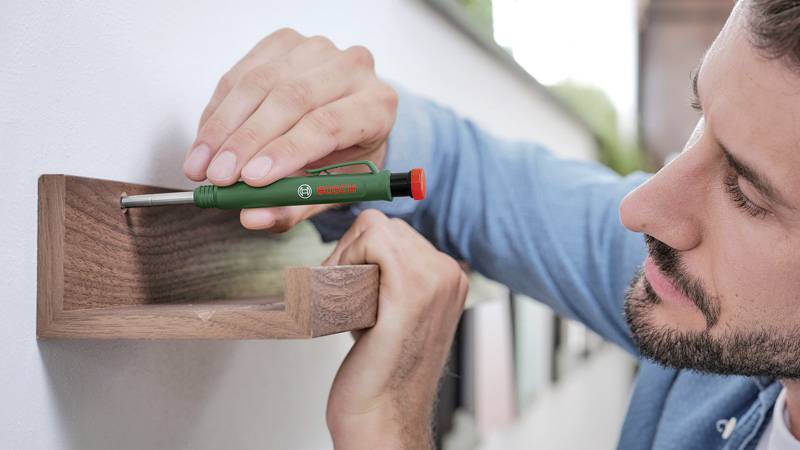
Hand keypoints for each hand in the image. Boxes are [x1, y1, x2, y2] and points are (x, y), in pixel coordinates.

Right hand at [183, 28, 397, 231]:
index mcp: (376, 106)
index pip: (328, 124)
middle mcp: (353, 69)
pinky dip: (218, 110)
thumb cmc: (343, 159)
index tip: (250, 180)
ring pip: (260, 83)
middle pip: (291, 100)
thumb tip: (251, 218)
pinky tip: (206, 141)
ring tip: (199, 166)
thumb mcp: (330, 190)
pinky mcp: (285, 42)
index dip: (286, 151)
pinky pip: (241, 74)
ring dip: (222, 128)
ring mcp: (318, 49)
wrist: (347, 120)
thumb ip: (294, 206)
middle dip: (246, 142)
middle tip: (216, 178)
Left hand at [322, 210, 467, 448]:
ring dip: (347, 257)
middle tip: (343, 291)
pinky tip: (343, 294)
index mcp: (450, 277)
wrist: (383, 416)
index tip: (349, 281)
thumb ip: (390, 280)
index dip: (362, 252)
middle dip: (352, 252)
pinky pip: (371, 239)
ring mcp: (434, 280)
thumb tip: (363, 252)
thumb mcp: (395, 313)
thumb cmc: (381, 374)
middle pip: (384, 225)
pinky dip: (345, 259)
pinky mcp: (409, 290)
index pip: (397, 232)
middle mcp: (449, 274)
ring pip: (374, 228)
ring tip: (346, 297)